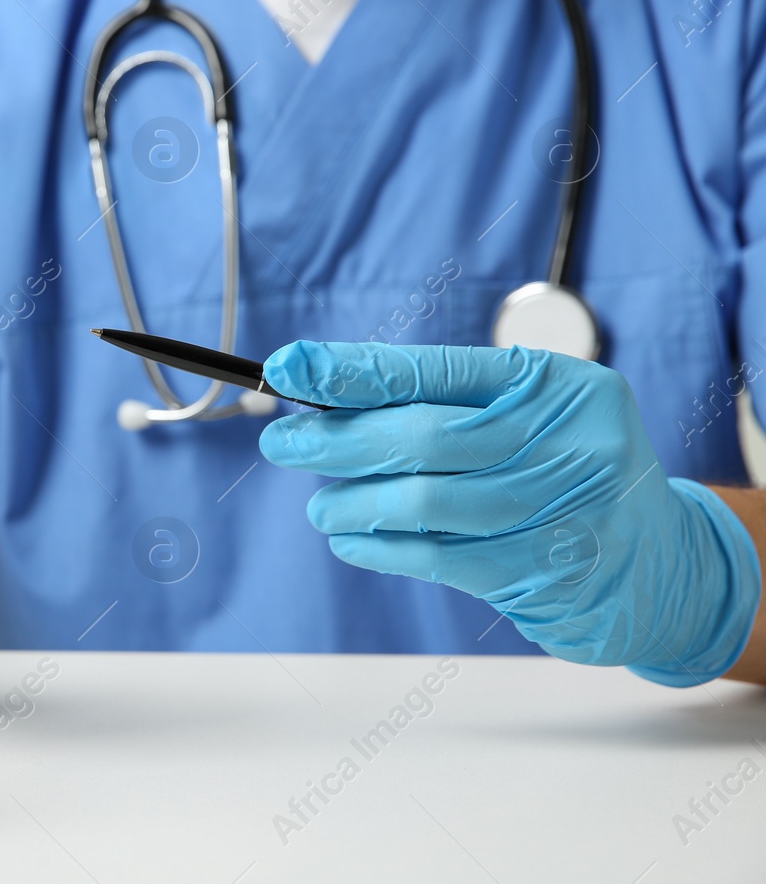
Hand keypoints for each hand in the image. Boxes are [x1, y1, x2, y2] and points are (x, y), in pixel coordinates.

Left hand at [258, 341, 761, 685]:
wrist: (658, 563)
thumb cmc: (564, 471)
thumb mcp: (527, 415)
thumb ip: (443, 403)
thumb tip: (325, 401)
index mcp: (556, 384)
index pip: (434, 369)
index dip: (353, 370)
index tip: (288, 367)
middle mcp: (565, 441)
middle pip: (423, 436)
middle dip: (337, 439)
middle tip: (282, 444)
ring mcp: (559, 510)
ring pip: (423, 502)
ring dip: (352, 503)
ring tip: (321, 506)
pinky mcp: (543, 572)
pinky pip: (436, 557)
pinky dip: (378, 547)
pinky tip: (349, 540)